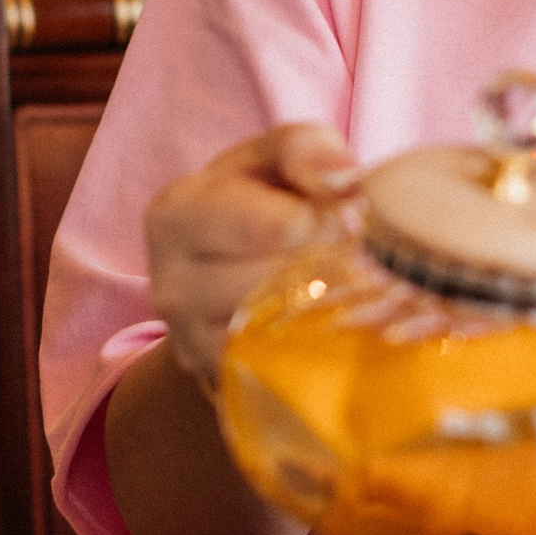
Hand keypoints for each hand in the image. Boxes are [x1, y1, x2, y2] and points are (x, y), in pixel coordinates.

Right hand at [144, 125, 358, 389]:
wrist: (225, 269)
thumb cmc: (261, 199)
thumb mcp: (277, 157)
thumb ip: (308, 150)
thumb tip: (344, 180)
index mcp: (176, 215)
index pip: (277, 228)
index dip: (332, 223)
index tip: (356, 220)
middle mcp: (170, 287)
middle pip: (281, 288)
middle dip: (335, 271)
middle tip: (365, 261)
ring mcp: (191, 345)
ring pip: (283, 338)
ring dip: (333, 315)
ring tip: (353, 290)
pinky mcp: (219, 384)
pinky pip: (283, 376)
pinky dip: (319, 352)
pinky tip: (335, 327)